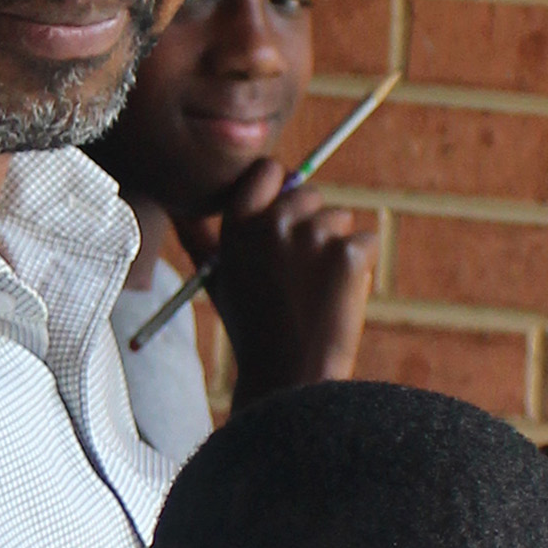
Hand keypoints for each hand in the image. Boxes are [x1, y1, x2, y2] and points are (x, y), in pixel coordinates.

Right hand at [190, 157, 374, 404]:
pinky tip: (338, 300)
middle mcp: (271, 223)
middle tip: (300, 278)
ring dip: (338, 251)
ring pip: (341, 220)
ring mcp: (312, 236)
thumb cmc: (254, 331)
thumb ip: (201, 240)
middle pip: (310, 196)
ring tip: (316, 294)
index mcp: (238, 225)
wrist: (288, 377)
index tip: (286, 219)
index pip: (268, 170)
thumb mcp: (217, 281)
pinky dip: (361, 269)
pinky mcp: (347, 254)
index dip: (282, 190)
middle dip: (314, 228)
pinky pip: (368, 243)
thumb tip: (179, 211)